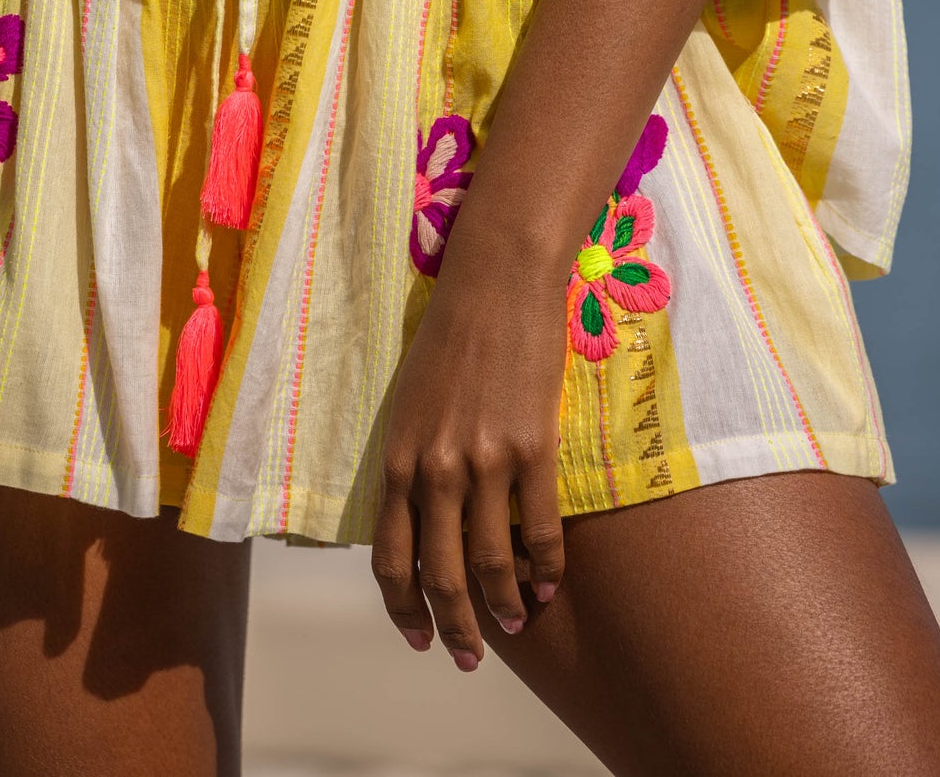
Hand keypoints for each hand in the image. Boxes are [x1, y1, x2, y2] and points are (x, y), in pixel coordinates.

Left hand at [371, 231, 568, 669]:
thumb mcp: (411, 403)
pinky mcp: (534, 448)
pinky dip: (546, 569)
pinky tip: (549, 586)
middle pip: (441, 574)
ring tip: (514, 626)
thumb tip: (423, 520)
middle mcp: (435, 468)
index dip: (404, 608)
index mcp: (398, 458)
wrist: (496, 281)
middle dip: (454, 628)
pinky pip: (541, 530)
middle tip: (467, 658)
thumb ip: (412, 461)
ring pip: (491, 563)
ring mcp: (485, 461)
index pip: (390, 558)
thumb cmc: (451, 336)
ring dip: (502, 608)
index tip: (418, 639)